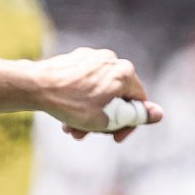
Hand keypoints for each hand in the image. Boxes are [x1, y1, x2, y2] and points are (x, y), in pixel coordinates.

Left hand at [39, 48, 162, 139]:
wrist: (34, 86)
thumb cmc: (71, 104)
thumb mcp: (107, 118)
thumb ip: (135, 116)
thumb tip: (159, 114)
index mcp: (124, 73)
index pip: (138, 102)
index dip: (128, 124)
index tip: (114, 137)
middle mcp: (112, 60)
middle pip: (117, 97)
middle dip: (104, 120)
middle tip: (87, 134)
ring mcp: (92, 57)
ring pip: (99, 92)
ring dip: (89, 114)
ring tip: (72, 129)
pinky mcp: (76, 59)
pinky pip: (86, 83)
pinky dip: (80, 100)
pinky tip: (66, 113)